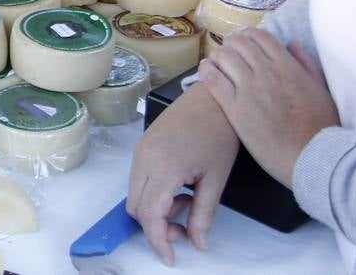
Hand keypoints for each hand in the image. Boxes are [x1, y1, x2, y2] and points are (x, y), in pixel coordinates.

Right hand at [128, 85, 239, 265]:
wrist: (212, 98)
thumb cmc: (219, 133)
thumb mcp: (216, 179)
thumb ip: (204, 214)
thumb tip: (198, 242)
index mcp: (163, 168)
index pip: (150, 215)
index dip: (158, 240)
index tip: (170, 256)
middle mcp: (144, 159)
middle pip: (136, 208)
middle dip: (157, 226)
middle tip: (186, 228)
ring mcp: (140, 151)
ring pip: (135, 194)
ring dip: (157, 208)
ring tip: (188, 201)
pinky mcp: (142, 145)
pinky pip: (139, 178)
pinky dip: (155, 192)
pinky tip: (180, 187)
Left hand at [200, 31, 339, 188]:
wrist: (313, 157)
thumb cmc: (321, 126)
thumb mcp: (321, 89)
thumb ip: (305, 63)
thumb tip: (290, 42)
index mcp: (287, 66)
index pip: (259, 36)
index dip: (248, 36)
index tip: (245, 44)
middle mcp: (266, 72)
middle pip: (238, 43)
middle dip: (231, 45)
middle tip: (229, 54)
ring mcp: (249, 89)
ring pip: (223, 57)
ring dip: (218, 56)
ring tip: (218, 64)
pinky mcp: (235, 108)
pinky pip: (212, 79)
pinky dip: (206, 70)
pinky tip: (207, 72)